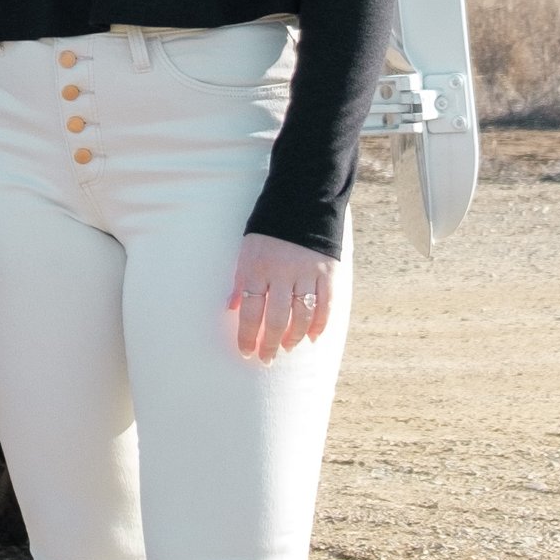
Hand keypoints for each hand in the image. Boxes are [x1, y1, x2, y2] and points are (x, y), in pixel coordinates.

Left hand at [229, 231, 335, 361]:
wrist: (303, 200)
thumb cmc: (269, 230)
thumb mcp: (247, 249)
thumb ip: (240, 279)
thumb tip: (230, 308)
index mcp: (257, 266)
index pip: (250, 310)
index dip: (247, 336)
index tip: (246, 353)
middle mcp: (282, 272)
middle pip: (275, 319)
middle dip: (269, 344)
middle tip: (266, 359)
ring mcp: (307, 272)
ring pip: (301, 316)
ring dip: (294, 337)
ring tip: (287, 347)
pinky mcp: (328, 271)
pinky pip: (326, 305)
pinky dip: (320, 325)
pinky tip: (312, 337)